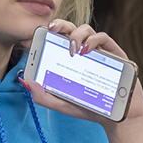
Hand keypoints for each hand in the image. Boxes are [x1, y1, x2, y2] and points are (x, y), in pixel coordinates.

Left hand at [19, 20, 142, 132]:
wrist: (117, 118)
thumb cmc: (89, 108)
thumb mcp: (62, 104)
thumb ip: (43, 95)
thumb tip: (25, 81)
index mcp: (70, 59)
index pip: (58, 38)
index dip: (49, 31)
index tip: (40, 32)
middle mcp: (84, 52)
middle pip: (71, 29)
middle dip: (60, 24)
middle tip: (52, 29)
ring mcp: (99, 51)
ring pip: (87, 29)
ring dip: (76, 34)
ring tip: (72, 48)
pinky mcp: (114, 53)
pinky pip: (103, 38)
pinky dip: (94, 40)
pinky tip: (87, 51)